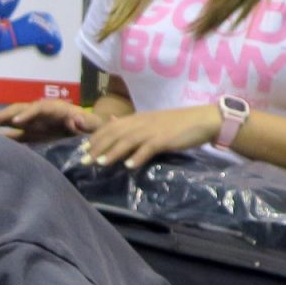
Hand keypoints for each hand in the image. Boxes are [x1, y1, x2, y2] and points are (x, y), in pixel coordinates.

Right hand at [0, 99, 101, 141]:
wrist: (94, 132)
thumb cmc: (95, 128)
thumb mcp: (95, 125)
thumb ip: (88, 123)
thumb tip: (76, 120)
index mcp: (58, 109)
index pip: (40, 108)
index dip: (28, 114)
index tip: (16, 122)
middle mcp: (43, 114)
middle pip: (21, 110)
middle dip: (4, 114)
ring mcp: (36, 123)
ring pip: (14, 119)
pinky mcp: (33, 134)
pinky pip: (16, 134)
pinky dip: (3, 136)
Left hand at [80, 104, 221, 169]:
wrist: (203, 120)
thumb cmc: (177, 124)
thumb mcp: (151, 121)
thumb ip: (132, 125)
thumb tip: (112, 123)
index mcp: (137, 118)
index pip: (110, 126)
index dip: (95, 137)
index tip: (82, 149)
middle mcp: (142, 122)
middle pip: (114, 133)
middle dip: (97, 147)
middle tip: (84, 160)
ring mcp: (153, 130)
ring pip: (128, 140)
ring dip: (113, 152)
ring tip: (100, 163)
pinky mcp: (165, 139)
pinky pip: (149, 147)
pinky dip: (138, 156)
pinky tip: (129, 166)